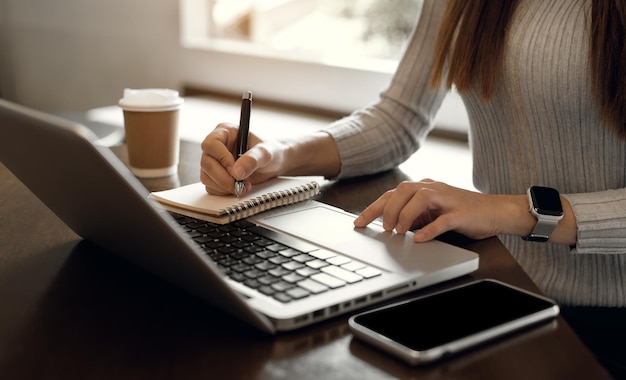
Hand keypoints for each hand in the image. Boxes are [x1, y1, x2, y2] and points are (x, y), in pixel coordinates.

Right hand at [200, 123, 286, 195]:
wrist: (274, 164)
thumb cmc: (270, 152)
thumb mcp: (266, 152)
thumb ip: (253, 159)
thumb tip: (237, 171)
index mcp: (225, 132)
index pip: (211, 144)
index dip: (221, 158)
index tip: (235, 169)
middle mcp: (216, 147)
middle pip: (206, 163)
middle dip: (223, 177)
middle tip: (240, 183)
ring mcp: (214, 162)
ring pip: (206, 177)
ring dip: (225, 186)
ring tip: (244, 185)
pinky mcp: (215, 176)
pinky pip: (211, 187)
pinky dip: (225, 192)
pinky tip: (239, 188)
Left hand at [354, 179, 519, 241]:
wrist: (497, 211)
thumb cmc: (462, 213)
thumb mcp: (432, 213)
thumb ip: (413, 216)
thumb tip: (389, 228)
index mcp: (424, 188)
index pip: (393, 194)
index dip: (374, 208)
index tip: (358, 223)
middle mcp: (434, 189)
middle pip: (403, 190)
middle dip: (387, 209)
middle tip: (382, 228)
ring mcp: (448, 199)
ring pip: (421, 199)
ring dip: (405, 215)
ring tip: (397, 231)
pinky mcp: (462, 213)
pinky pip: (443, 220)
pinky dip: (429, 229)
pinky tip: (419, 239)